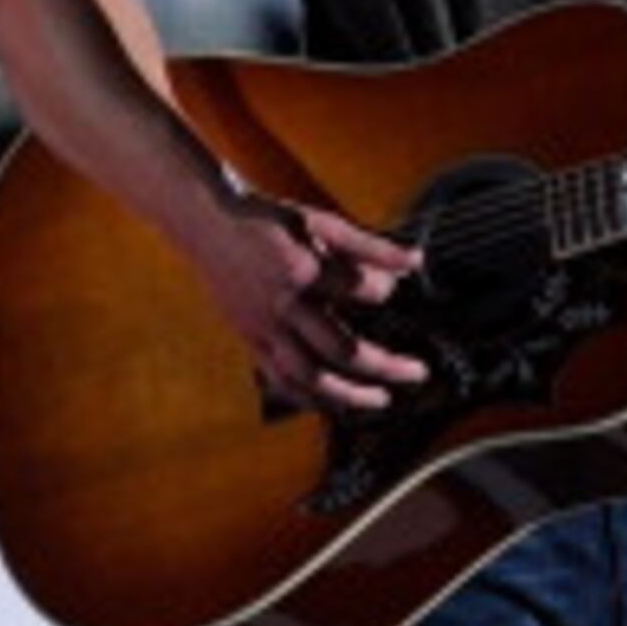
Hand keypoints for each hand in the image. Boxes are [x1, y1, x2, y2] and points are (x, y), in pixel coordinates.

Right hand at [187, 192, 426, 415]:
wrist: (209, 225)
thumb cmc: (269, 221)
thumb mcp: (321, 222)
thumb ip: (370, 245)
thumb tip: (417, 262)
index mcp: (302, 269)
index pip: (359, 291)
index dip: (384, 291)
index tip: (395, 289)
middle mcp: (283, 305)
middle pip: (341, 349)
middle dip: (384, 365)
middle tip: (417, 372)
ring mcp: (263, 328)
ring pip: (309, 377)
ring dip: (349, 395)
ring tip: (381, 401)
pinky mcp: (250, 339)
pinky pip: (281, 380)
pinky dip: (310, 398)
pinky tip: (335, 404)